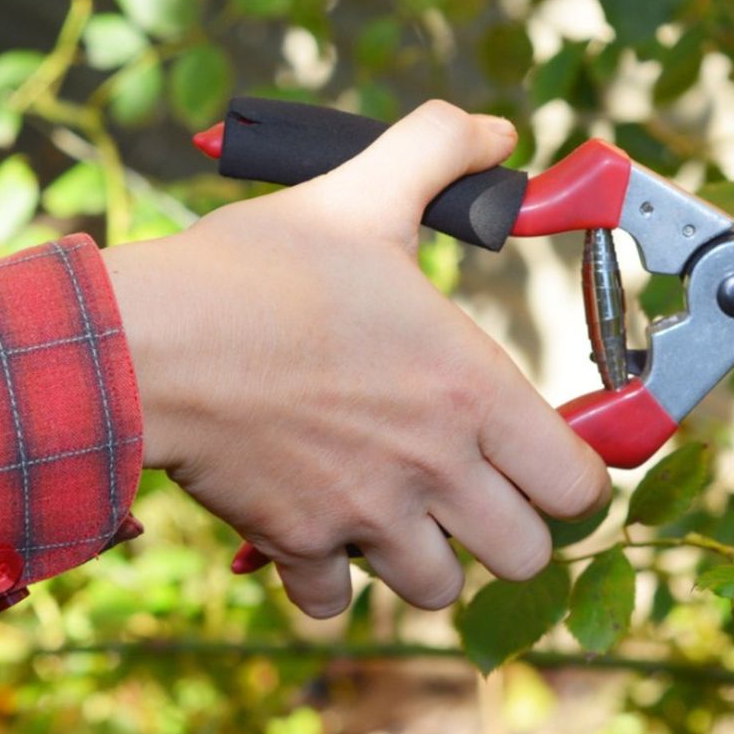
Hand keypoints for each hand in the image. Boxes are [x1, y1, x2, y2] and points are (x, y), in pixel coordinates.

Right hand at [102, 101, 609, 616]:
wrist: (152, 340)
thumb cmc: (261, 272)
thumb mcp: (360, 194)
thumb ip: (439, 151)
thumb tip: (496, 131)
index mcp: (472, 391)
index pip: (580, 488)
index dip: (572, 479)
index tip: (541, 459)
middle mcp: (436, 468)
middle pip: (526, 556)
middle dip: (505, 530)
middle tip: (469, 489)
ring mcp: (369, 516)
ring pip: (439, 591)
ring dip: (426, 559)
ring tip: (395, 509)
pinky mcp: (300, 545)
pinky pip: (338, 602)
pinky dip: (331, 578)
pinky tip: (317, 527)